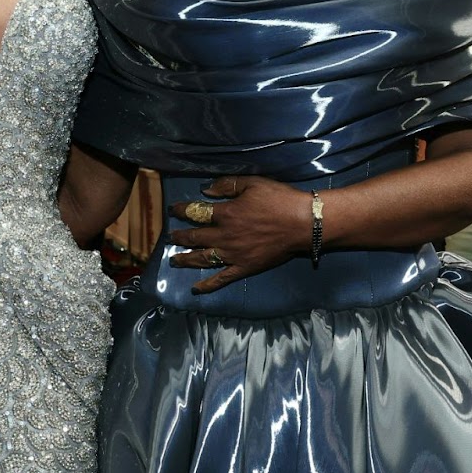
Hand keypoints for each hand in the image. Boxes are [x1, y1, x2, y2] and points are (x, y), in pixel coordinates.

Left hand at [166, 176, 310, 293]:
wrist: (302, 223)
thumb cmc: (279, 200)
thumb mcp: (252, 183)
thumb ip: (227, 185)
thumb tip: (205, 190)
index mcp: (225, 213)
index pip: (196, 211)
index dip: (181, 210)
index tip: (173, 210)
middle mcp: (224, 235)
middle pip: (195, 237)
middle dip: (179, 237)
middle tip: (169, 238)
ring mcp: (233, 254)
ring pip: (202, 258)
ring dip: (186, 259)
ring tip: (174, 261)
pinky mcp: (244, 267)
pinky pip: (221, 278)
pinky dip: (207, 285)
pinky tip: (196, 289)